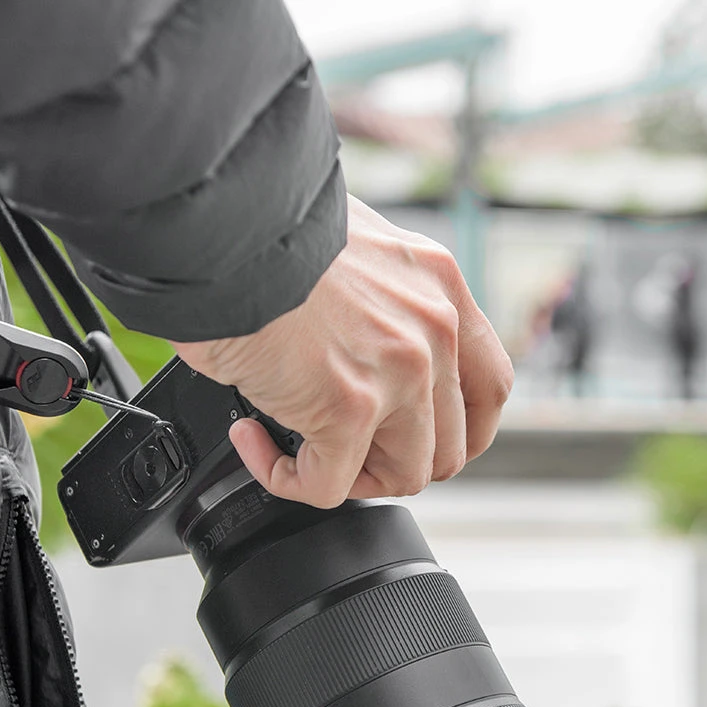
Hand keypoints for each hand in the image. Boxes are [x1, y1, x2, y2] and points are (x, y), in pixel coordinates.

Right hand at [172, 195, 512, 507]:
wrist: (216, 219)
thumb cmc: (263, 225)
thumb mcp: (356, 245)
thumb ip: (383, 297)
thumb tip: (363, 340)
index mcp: (441, 286)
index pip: (490, 386)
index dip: (462, 431)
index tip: (424, 439)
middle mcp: (434, 329)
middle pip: (451, 446)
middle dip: (395, 461)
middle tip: (345, 449)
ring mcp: (399, 371)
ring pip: (403, 475)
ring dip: (349, 477)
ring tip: (299, 448)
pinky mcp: (348, 407)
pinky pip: (327, 486)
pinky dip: (284, 477)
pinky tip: (253, 442)